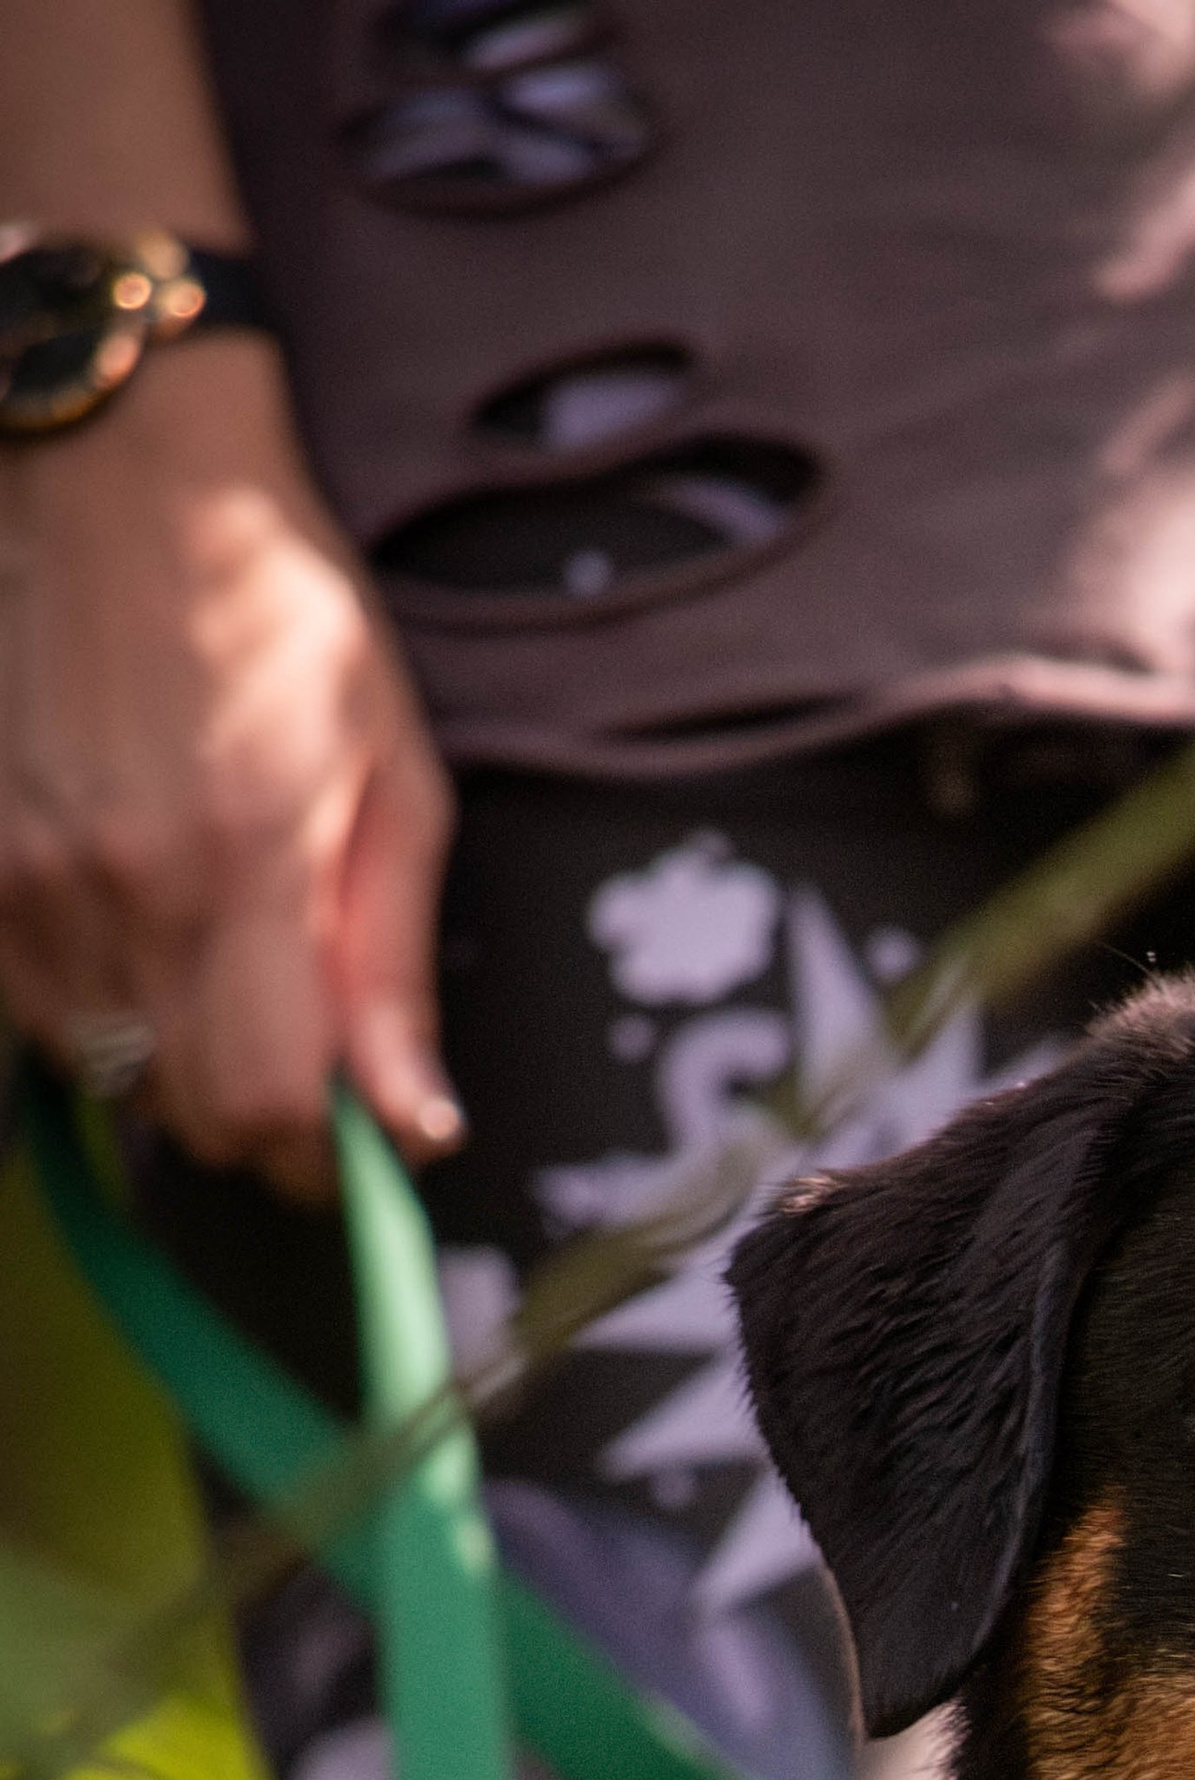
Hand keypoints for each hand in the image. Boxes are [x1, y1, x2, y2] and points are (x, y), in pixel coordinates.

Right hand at [0, 330, 459, 1199]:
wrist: (114, 468)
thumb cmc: (280, 610)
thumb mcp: (392, 778)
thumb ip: (392, 968)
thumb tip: (415, 1129)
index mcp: (240, 866)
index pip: (265, 1109)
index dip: (315, 1156)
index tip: (348, 1140)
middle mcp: (113, 887)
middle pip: (182, 1110)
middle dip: (252, 1110)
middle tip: (290, 1035)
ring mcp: (17, 878)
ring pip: (101, 1068)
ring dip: (166, 1053)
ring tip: (207, 949)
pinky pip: (30, 1004)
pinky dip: (91, 1002)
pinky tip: (129, 916)